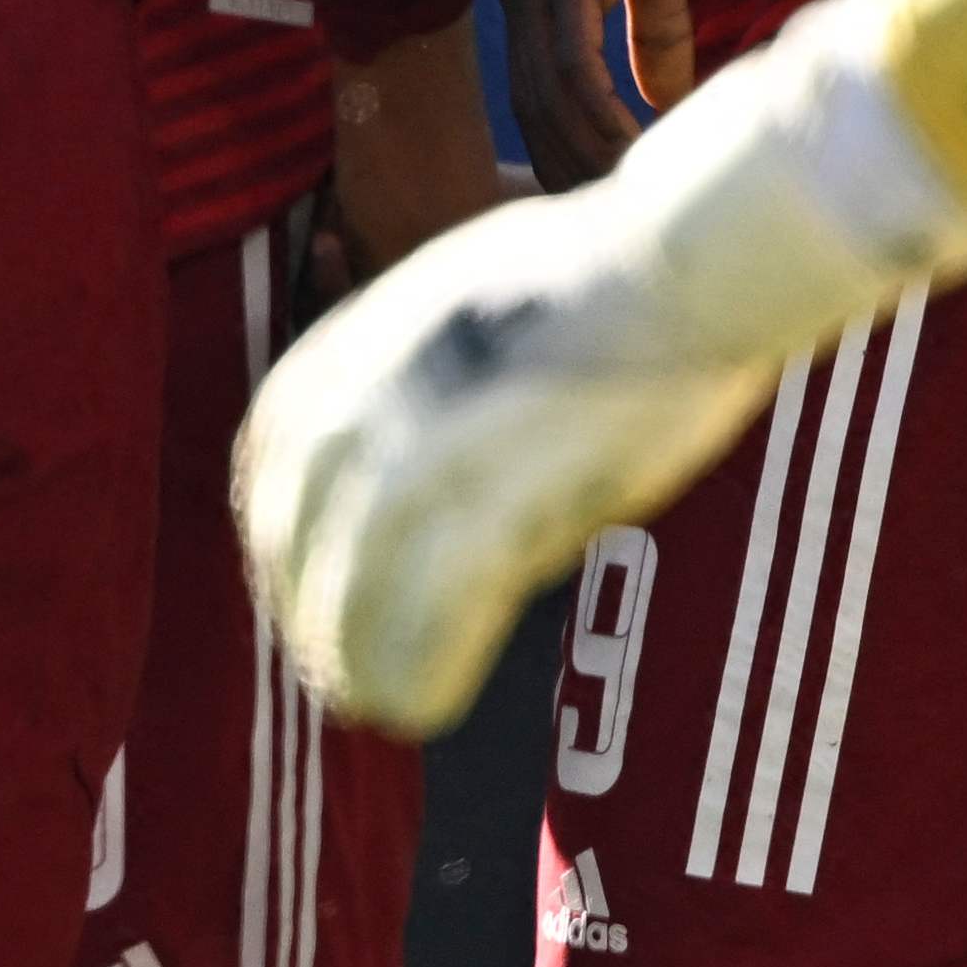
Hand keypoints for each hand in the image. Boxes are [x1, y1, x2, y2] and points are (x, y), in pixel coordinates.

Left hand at [240, 5, 966, 734]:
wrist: (691, 258)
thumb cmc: (609, 276)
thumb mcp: (468, 291)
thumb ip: (417, 366)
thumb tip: (403, 442)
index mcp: (364, 333)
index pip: (276, 453)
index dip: (282, 534)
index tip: (303, 586)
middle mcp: (378, 385)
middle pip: (297, 526)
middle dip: (308, 608)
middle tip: (336, 670)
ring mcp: (436, 440)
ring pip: (355, 581)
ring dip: (353, 656)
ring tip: (374, 705)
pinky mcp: (504, 494)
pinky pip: (431, 610)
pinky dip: (417, 667)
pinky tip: (420, 707)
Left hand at [497, 0, 718, 186]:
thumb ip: (654, 30)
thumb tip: (667, 97)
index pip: (539, 101)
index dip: (572, 154)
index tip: (613, 201)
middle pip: (535, 115)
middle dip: (577, 174)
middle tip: (625, 228)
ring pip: (550, 100)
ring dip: (594, 155)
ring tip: (641, 200)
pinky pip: (573, 66)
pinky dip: (603, 114)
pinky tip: (640, 148)